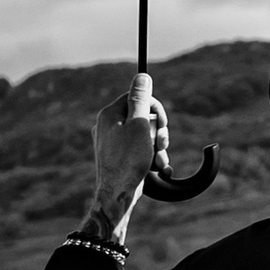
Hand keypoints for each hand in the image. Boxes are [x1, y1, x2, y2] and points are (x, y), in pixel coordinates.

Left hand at [86, 72, 169, 236]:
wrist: (118, 194)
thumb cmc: (128, 160)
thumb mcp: (139, 124)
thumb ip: (141, 99)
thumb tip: (142, 76)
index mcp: (109, 115)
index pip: (137, 97)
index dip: (154, 109)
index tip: (162, 122)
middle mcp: (108, 127)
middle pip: (143, 116)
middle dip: (158, 130)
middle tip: (161, 142)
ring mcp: (113, 144)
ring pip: (144, 135)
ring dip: (157, 146)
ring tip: (159, 160)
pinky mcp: (119, 158)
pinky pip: (140, 150)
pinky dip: (151, 157)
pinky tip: (157, 168)